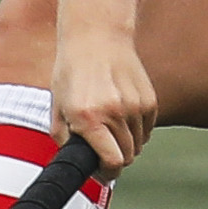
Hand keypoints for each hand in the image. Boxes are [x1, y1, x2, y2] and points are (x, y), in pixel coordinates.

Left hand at [51, 25, 158, 174]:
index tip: (102, 171)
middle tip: (103, 147)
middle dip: (115, 157)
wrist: (96, 36)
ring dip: (126, 142)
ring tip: (110, 124)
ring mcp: (135, 106)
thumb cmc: (72, 71)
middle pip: (127, 157)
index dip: (106, 173)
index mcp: (88, 117)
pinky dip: (136, 129)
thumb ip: (64, 139)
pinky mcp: (150, 100)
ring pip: (138, 144)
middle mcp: (114, 112)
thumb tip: (75, 164)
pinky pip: (147, 130)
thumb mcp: (57, 106)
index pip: (112, 163)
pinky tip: (122, 113)